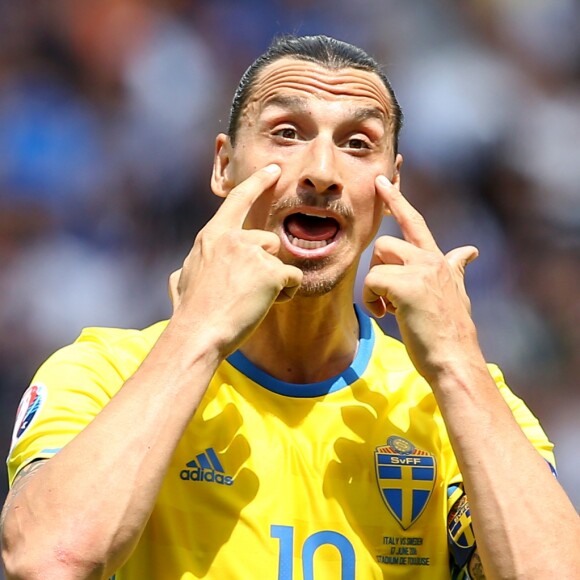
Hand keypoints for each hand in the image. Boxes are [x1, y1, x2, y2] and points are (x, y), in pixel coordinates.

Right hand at [169, 164, 302, 356]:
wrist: (197, 334)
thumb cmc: (189, 312)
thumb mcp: (181, 279)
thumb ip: (193, 265)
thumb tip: (182, 271)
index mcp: (212, 236)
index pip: (238, 199)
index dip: (258, 182)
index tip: (274, 170)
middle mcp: (233, 237)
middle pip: (268, 241)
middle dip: (265, 264)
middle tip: (244, 290)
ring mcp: (252, 252)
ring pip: (280, 261)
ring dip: (274, 281)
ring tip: (251, 301)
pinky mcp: (271, 272)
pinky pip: (292, 279)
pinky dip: (285, 294)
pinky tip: (264, 306)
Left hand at [363, 175, 478, 380]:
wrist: (455, 360)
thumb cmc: (448, 331)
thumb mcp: (455, 294)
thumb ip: (456, 268)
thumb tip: (470, 250)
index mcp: (437, 260)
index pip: (415, 221)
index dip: (397, 200)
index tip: (382, 179)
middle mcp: (431, 259)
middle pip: (385, 244)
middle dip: (379, 270)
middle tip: (389, 297)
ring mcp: (421, 270)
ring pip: (377, 260)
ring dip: (375, 287)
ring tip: (390, 308)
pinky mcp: (408, 285)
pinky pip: (372, 281)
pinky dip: (371, 301)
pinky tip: (386, 315)